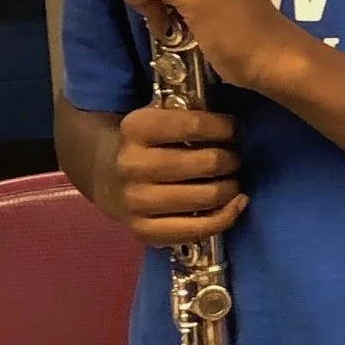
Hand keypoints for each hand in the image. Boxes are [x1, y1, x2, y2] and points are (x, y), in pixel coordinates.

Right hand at [111, 98, 245, 244]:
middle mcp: (133, 165)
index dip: (226, 128)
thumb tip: (235, 126)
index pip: (195, 125)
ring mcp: (137, 201)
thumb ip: (191, 112)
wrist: (107, 177)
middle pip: (208, 163)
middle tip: (235, 158)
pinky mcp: (144, 231)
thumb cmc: (148, 143)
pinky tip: (236, 203)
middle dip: (232, 159)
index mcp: (136, 128)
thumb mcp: (159, 116)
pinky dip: (227, 216)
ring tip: (232, 179)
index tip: (236, 130)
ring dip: (232, 186)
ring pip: (208, 196)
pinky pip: (200, 229)